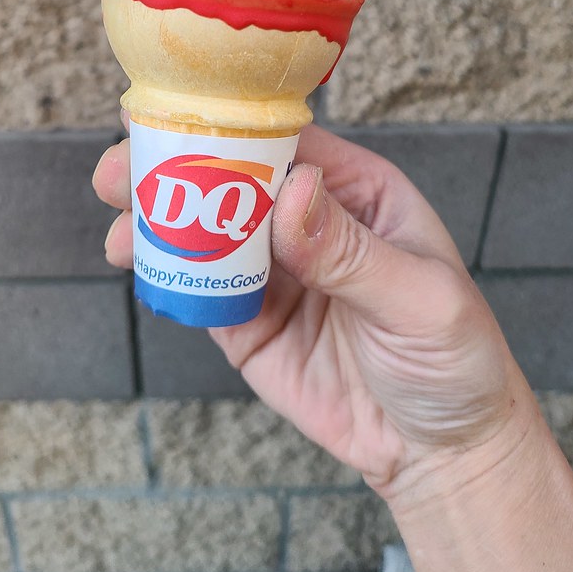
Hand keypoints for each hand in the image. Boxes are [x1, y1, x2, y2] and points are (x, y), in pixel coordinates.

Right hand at [94, 123, 536, 500]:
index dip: (230, 126)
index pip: (286, 144)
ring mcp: (273, 273)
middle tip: (119, 173)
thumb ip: (350, 251)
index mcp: (354, 193)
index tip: (176, 119)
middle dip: (172, 170)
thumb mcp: (419, 299)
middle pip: (229, 180)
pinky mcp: (247, 323)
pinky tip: (139, 267)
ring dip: (156, 223)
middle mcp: (306, 223)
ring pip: (203, 233)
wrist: (437, 452)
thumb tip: (291, 193)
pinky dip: (165, 276)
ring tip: (120, 228)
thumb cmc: (452, 359)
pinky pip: (199, 291)